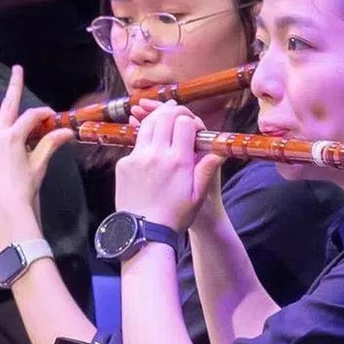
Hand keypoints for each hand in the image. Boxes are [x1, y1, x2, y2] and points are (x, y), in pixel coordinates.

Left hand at [0, 65, 74, 248]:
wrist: (7, 213)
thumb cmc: (26, 190)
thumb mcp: (40, 166)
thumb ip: (50, 145)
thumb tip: (67, 132)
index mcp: (14, 138)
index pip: (30, 117)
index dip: (44, 114)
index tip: (53, 115)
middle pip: (3, 108)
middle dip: (11, 87)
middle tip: (16, 69)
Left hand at [114, 100, 224, 232]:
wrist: (144, 231)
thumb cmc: (174, 216)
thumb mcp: (197, 196)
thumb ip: (206, 169)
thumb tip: (219, 150)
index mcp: (177, 161)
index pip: (184, 123)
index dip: (190, 120)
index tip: (194, 127)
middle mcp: (156, 154)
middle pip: (164, 117)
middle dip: (174, 111)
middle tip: (179, 115)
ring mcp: (137, 157)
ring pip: (147, 125)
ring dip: (157, 118)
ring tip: (165, 119)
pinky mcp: (124, 163)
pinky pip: (136, 144)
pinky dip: (145, 139)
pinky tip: (151, 144)